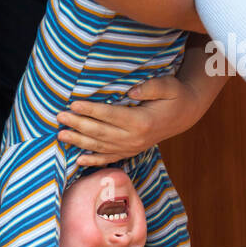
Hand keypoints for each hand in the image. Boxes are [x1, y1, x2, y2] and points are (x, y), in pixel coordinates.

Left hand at [57, 75, 200, 166]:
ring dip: (79, 141)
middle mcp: (135, 138)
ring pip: (101, 147)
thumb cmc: (175, 96)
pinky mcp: (131, 151)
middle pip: (101, 132)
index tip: (73, 103)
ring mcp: (132, 147)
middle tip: (60, 117)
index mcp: (142, 121)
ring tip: (61, 135)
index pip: (110, 115)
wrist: (186, 115)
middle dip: (78, 124)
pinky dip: (93, 161)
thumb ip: (151, 87)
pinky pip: (110, 158)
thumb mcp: (168, 86)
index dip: (91, 110)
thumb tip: (131, 91)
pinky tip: (78, 160)